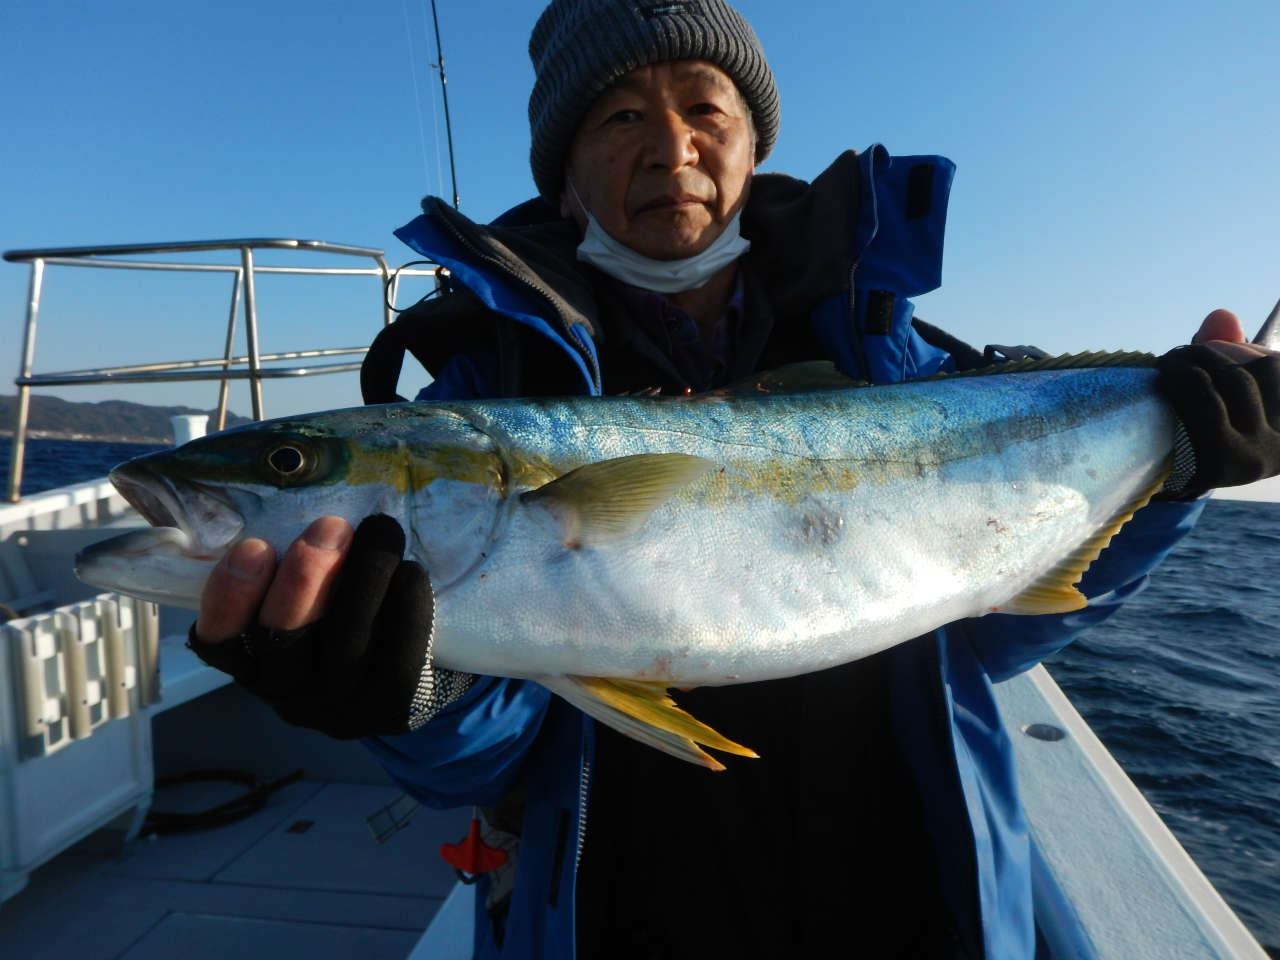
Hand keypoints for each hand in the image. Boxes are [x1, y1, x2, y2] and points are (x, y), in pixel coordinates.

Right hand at [189, 515, 467, 737]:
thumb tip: (287, 475)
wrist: (410, 668)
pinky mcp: (389, 709)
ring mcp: (337, 706)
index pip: (218, 640)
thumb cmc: (344, 608)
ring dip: (366, 576)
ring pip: (346, 642)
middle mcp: (286, 690)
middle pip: (281, 641)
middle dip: (303, 580)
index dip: (229, 597)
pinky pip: (399, 657)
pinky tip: (411, 571)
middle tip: (329, 526)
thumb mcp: (306, 587)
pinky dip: (407, 605)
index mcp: (251, 659)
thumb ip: (288, 554)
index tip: (253, 546)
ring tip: (381, 529)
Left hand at [1155, 309, 1279, 497]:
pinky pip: (1208, 403)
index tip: (1210, 349)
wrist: (1153, 484)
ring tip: (1171, 361)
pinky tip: (1165, 375)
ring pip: (1236, 380)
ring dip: (1198, 360)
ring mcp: (1258, 456)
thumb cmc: (1197, 433)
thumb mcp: (1223, 395)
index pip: (1276, 368)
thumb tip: (1220, 315)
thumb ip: (1230, 352)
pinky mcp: (1225, 463)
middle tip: (1182, 353)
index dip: (1246, 351)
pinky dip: (1185, 379)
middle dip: (1218, 352)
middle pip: (1264, 370)